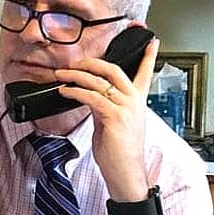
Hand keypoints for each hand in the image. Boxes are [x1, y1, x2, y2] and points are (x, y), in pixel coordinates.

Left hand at [56, 38, 159, 202]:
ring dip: (76, 75)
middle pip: (114, 69)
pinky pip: (91, 96)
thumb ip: (106, 108)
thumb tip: (91, 97)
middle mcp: (134, 102)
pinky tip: (66, 91)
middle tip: (76, 63)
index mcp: (137, 103)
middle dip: (92, 62)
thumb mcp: (113, 125)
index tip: (151, 41)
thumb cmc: (119, 154)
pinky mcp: (114, 116)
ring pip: (99, 81)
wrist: (126, 173)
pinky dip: (75, 91)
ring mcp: (125, 108)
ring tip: (62, 75)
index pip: (145, 73)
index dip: (148, 56)